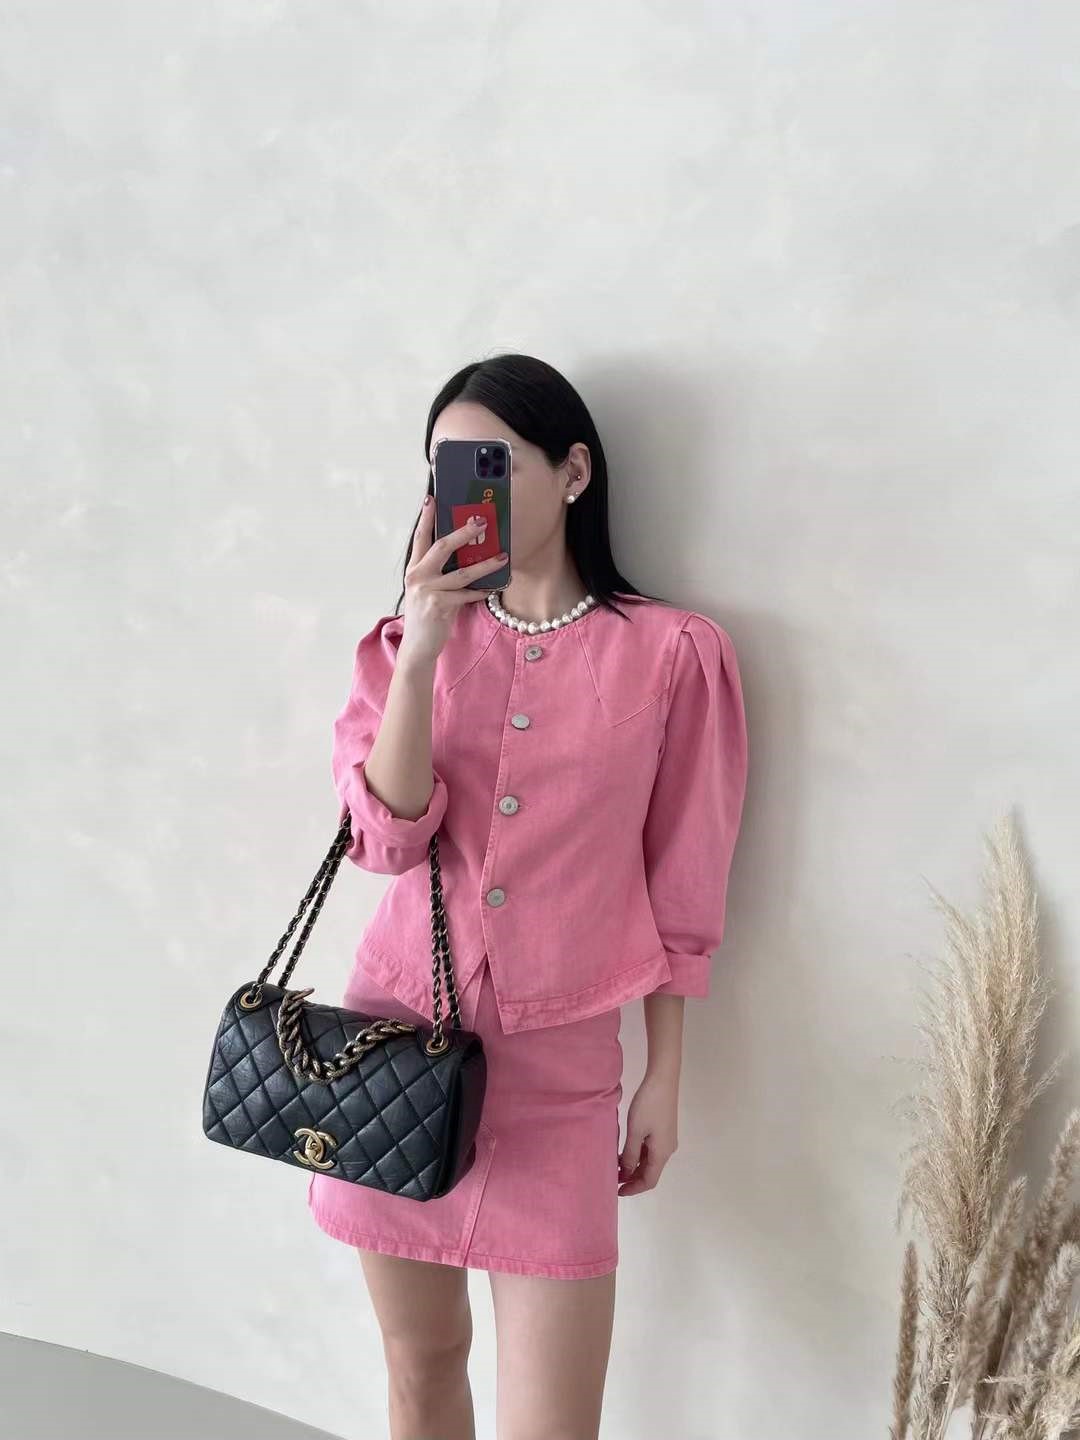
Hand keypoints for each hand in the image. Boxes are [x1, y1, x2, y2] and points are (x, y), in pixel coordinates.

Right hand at [398, 488, 506, 666]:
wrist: (418, 647)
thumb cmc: (429, 616)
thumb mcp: (430, 589)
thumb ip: (442, 572)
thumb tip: (469, 554)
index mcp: (414, 569)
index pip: (420, 538)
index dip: (426, 518)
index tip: (431, 499)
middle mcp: (417, 576)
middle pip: (441, 547)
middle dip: (462, 532)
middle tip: (481, 520)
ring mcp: (426, 591)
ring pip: (461, 572)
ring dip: (485, 564)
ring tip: (502, 556)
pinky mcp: (437, 606)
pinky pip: (466, 594)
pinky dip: (481, 591)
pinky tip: (493, 588)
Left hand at [617, 1071, 678, 1195]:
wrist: (663, 1079)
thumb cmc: (648, 1105)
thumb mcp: (635, 1131)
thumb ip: (630, 1154)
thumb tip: (625, 1173)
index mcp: (662, 1153)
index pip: (649, 1181)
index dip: (633, 1189)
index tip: (617, 1191)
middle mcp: (667, 1150)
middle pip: (650, 1172)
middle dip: (632, 1178)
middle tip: (612, 1178)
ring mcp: (667, 1139)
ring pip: (650, 1161)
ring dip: (634, 1166)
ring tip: (616, 1164)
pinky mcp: (664, 1130)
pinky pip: (650, 1150)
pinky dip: (638, 1154)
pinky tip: (625, 1150)